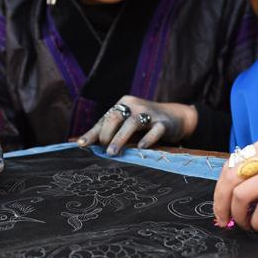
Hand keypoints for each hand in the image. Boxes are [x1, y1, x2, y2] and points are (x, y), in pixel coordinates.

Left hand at [78, 95, 197, 155]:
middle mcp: (135, 106)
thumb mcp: (127, 124)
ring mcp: (150, 113)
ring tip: (112, 153)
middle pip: (116, 116)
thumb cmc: (145, 123)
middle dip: (106, 134)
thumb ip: (111, 132)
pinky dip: (148, 138)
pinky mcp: (164, 123)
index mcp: (124, 104)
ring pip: (133, 123)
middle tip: (103, 150)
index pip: (105, 119)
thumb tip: (86, 145)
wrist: (175, 116)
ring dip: (120, 138)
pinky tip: (141, 147)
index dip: (93, 133)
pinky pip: (155, 130)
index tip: (81, 145)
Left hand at [212, 133, 257, 231]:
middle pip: (230, 179)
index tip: (222, 204)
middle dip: (221, 203)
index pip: (231, 164)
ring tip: (245, 224)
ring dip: (238, 214)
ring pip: (242, 194)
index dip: (221, 188)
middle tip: (224, 220)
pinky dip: (257, 221)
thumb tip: (240, 190)